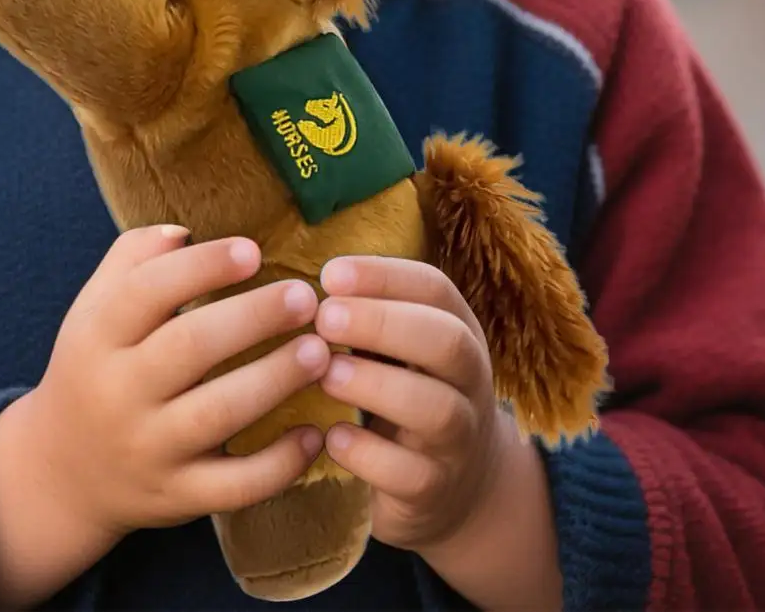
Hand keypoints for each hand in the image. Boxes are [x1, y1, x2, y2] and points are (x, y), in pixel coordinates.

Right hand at [0, 227, 329, 604]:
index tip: (254, 251)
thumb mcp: (95, 308)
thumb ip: (133, 259)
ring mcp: (149, 449)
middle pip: (190, 347)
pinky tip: (314, 433)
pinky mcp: (177, 497)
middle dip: (255, 317)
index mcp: (98, 336)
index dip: (204, 266)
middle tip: (305, 297)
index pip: (148, 291)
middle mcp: (118, 392)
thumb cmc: (95, 368)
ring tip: (320, 352)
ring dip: (275, 380)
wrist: (63, 473)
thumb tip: (184, 231)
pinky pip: (234, 486)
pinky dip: (279, 464)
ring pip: (217, 415)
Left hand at [314, 255, 518, 552]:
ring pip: (436, 409)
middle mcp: (468, 380)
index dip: (384, 276)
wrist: (456, 488)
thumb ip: (365, 314)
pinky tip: (331, 436)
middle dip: (384, 323)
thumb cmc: (407, 393)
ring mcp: (458, 439)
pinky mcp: (435, 489)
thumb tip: (297, 286)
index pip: (435, 289)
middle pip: (447, 342)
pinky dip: (369, 454)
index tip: (329, 274)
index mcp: (458, 330)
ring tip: (326, 373)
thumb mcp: (401, 348)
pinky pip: (411, 474)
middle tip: (324, 317)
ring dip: (377, 385)